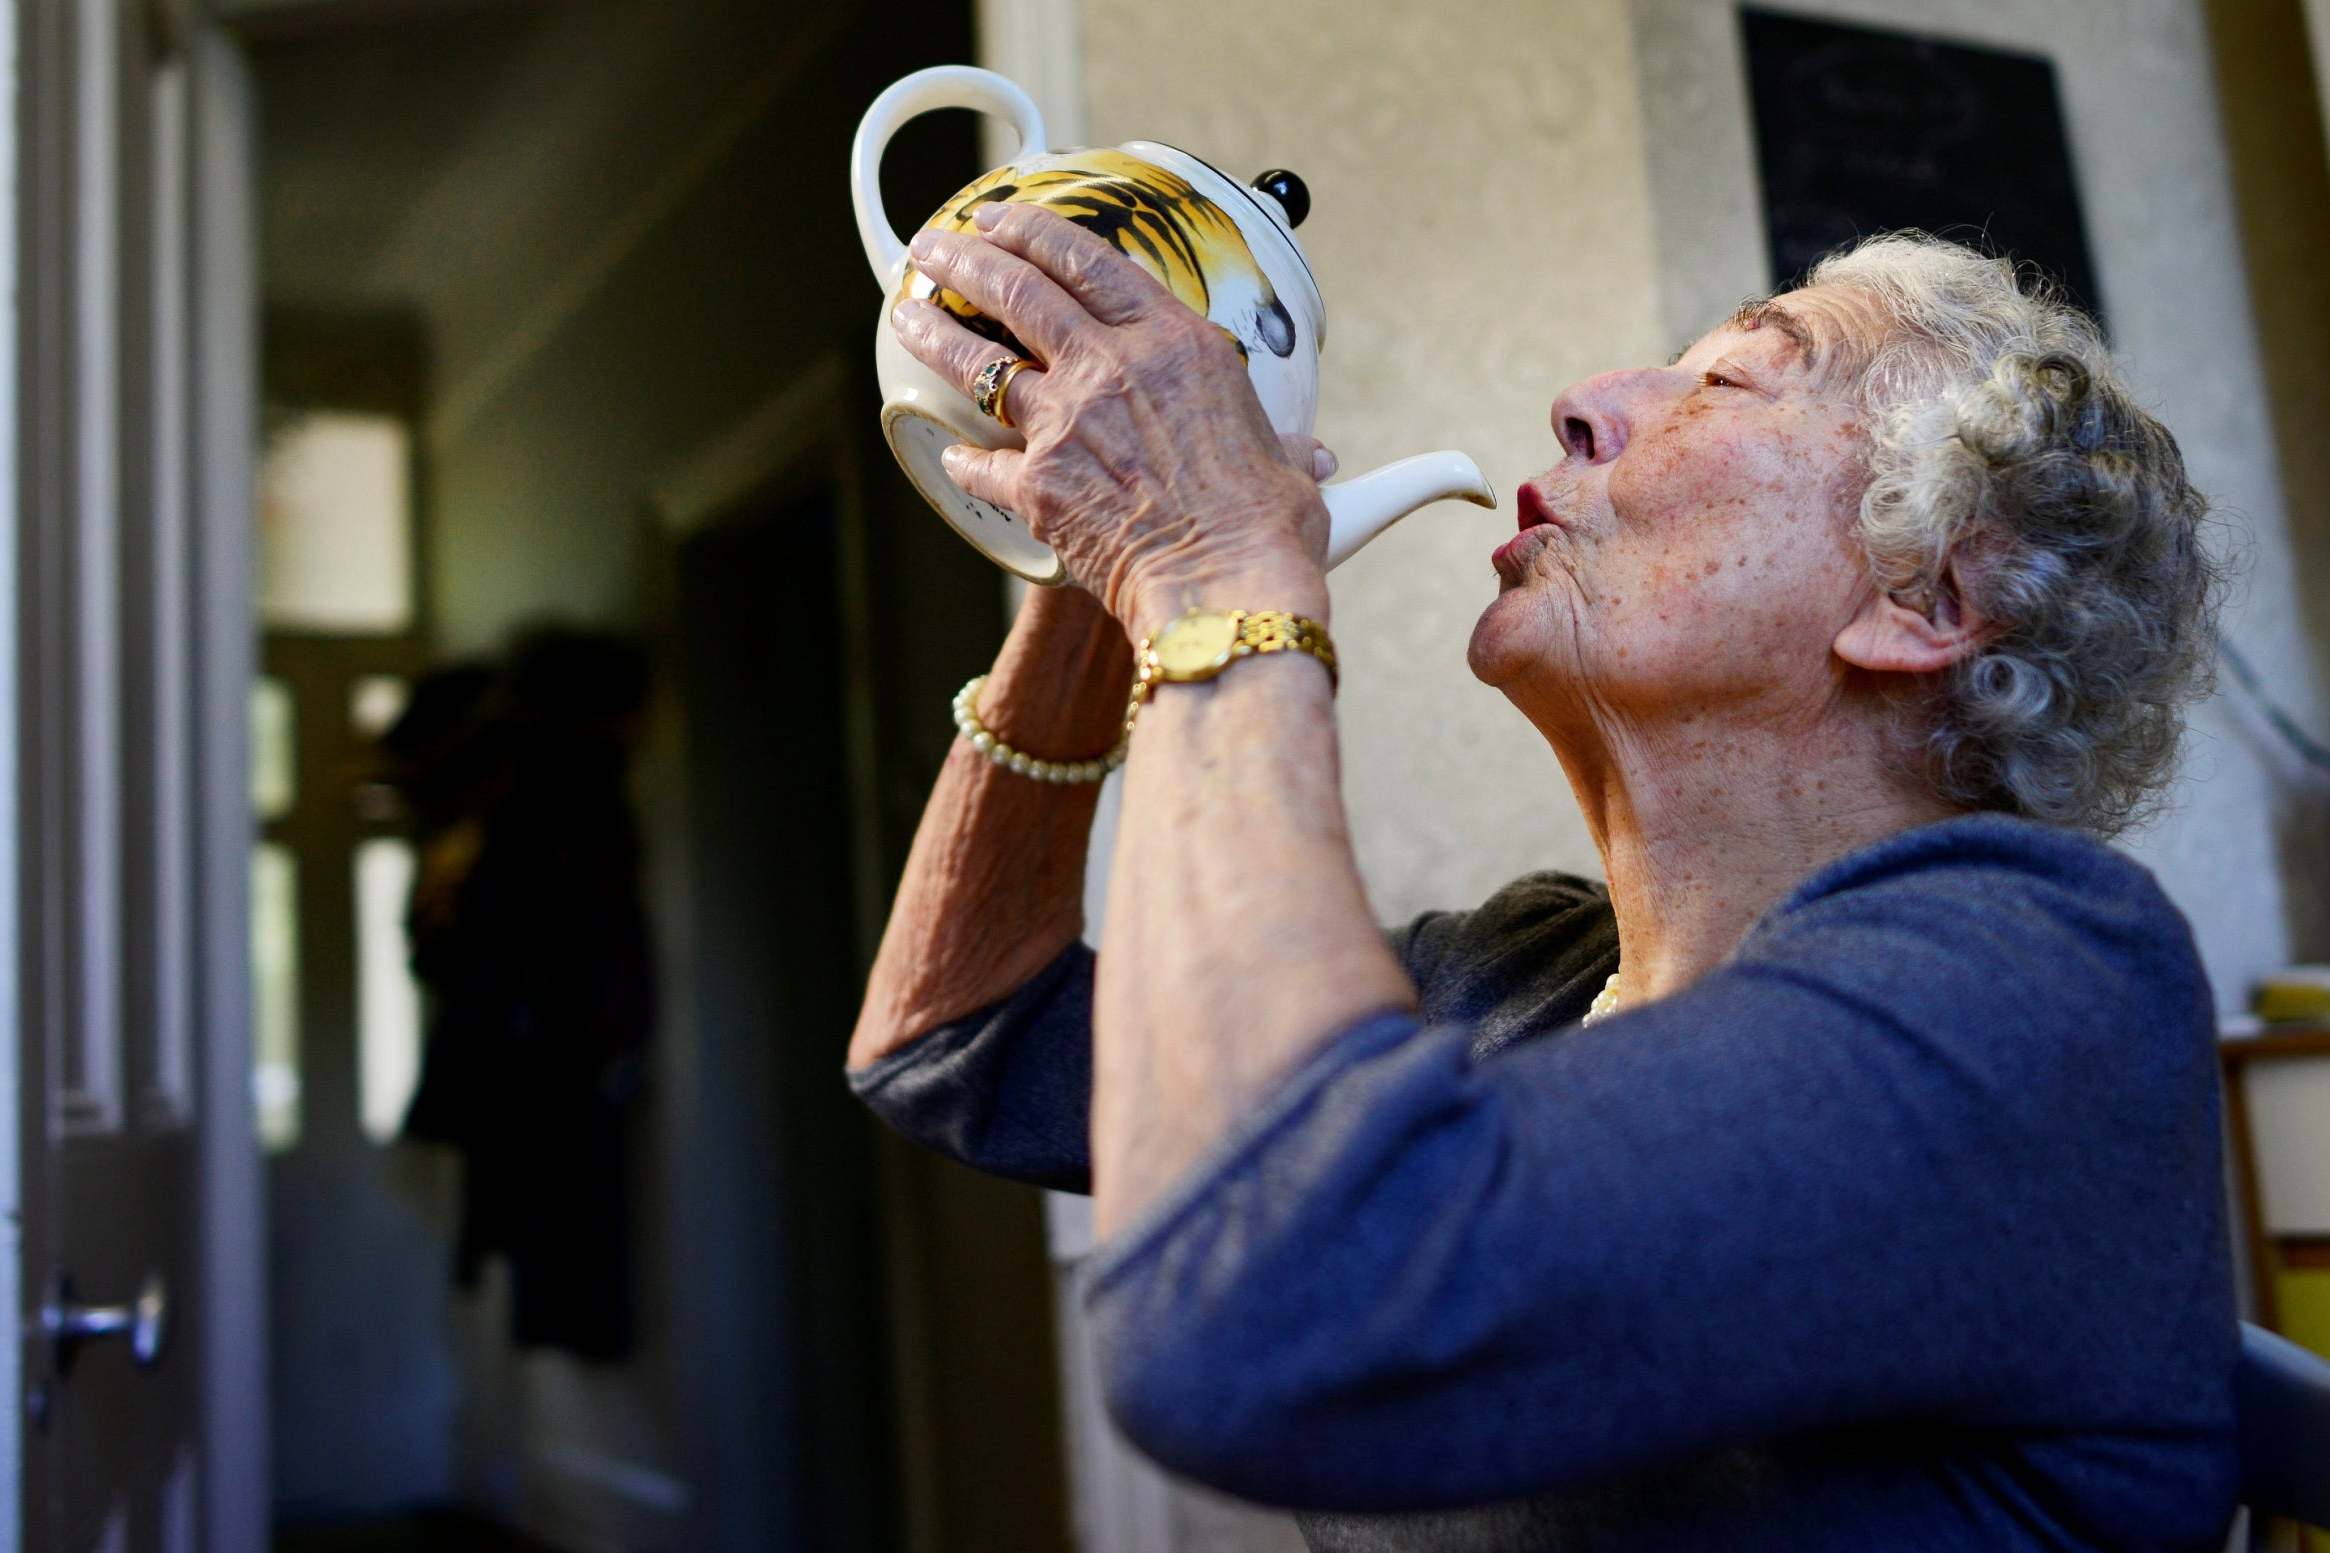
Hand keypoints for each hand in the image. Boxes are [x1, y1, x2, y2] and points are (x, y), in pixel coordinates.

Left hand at [891, 203, 1330, 634]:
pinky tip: (948, 453)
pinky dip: (962, 458)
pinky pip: (982, 464)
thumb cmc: (1265, 528)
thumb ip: (1278, 447)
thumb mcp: (1283, 464)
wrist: (1225, 586)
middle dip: (966, 260)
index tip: (1003, 217)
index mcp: (1175, 344)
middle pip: (1018, 293)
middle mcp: (1111, 369)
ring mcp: (1066, 424)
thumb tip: (1307, 462)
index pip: (1087, 262)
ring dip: (935, 334)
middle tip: (937, 247)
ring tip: (907, 314)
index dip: (1034, 231)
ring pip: (979, 364)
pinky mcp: (1037, 486)